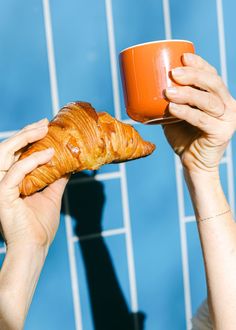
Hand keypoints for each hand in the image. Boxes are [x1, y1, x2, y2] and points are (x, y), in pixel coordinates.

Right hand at [0, 119, 67, 249]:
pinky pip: (16, 171)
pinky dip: (32, 161)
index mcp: (11, 180)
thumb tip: (69, 163)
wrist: (35, 247)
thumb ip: (56, 178)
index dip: (29, 138)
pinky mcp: (1, 194)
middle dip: (27, 133)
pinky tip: (49, 154)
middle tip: (44, 123)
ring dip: (25, 138)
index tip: (46, 127)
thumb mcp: (51, 195)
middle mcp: (2, 180)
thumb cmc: (40, 225)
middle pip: (9, 148)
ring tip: (44, 129)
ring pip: (6, 153)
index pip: (16, 153)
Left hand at [164, 53, 235, 174]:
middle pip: (213, 84)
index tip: (183, 56)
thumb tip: (148, 84)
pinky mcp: (221, 133)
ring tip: (168, 92)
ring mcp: (227, 119)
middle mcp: (228, 105)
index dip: (200, 64)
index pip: (212, 75)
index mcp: (219, 98)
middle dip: (194, 75)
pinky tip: (172, 108)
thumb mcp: (177, 114)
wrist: (193, 164)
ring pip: (209, 100)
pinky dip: (187, 113)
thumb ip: (171, 100)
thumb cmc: (183, 137)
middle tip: (174, 73)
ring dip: (188, 94)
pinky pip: (203, 120)